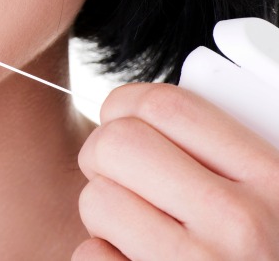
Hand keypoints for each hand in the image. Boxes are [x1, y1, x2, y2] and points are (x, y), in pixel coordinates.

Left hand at [75, 82, 278, 258]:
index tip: (123, 119)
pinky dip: (102, 257)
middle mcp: (240, 225)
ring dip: (105, 213)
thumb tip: (140, 111)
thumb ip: (222, 155)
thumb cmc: (262, 246)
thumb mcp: (270, 196)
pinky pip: (90, 255)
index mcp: (272, 181)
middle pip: (117, 144)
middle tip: (121, 177)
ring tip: (142, 229)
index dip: (126, 105)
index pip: (165, 105)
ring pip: (96, 199)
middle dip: (104, 157)